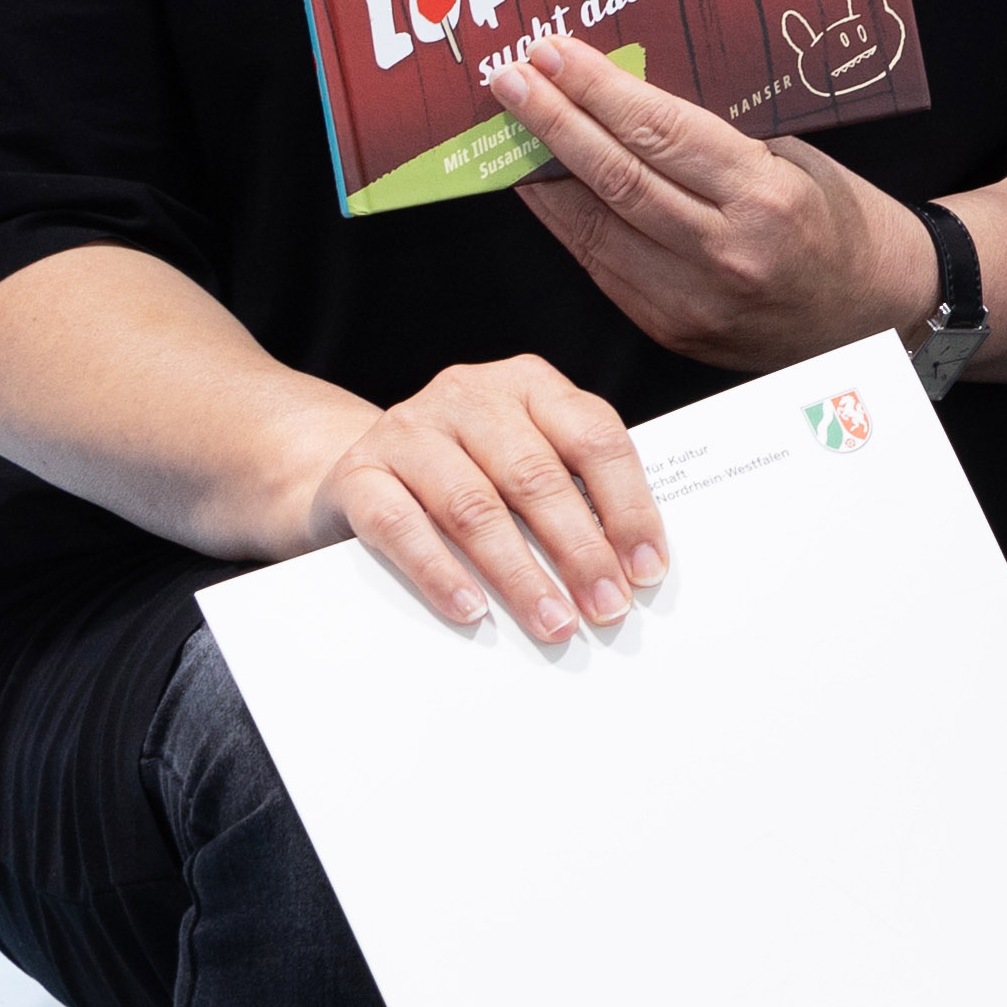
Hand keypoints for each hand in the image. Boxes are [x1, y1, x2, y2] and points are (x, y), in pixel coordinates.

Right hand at [296, 353, 666, 639]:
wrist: (359, 468)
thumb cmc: (466, 469)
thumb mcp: (523, 461)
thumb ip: (571, 492)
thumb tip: (629, 566)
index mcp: (529, 384)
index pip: (594, 438)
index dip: (627, 506)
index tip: (647, 568)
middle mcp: (469, 395)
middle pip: (536, 477)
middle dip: (579, 551)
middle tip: (606, 607)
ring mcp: (409, 430)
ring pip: (474, 507)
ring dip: (520, 575)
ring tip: (553, 622)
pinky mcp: (359, 474)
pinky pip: (402, 527)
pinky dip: (441, 573)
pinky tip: (471, 611)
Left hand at [485, 26, 933, 373]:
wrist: (872, 310)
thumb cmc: (840, 220)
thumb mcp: (795, 159)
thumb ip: (714, 138)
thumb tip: (626, 97)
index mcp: (766, 197)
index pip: (660, 132)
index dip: (597, 90)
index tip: (553, 54)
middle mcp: (725, 252)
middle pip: (616, 176)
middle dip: (553, 121)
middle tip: (511, 78)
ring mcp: (692, 300)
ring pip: (594, 226)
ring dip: (543, 173)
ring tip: (511, 127)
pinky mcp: (670, 329)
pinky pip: (603, 264)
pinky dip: (566, 220)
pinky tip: (544, 187)